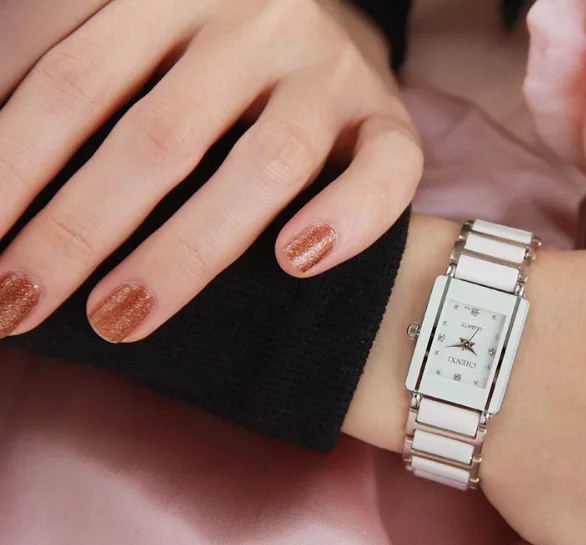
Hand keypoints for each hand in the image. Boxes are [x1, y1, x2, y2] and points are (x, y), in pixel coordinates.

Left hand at [0, 0, 420, 342]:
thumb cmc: (204, 42)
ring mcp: (331, 69)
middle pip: (159, 134)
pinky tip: (295, 264)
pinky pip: (386, 173)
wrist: (326, 16)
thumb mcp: (127, 31)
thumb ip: (63, 72)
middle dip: (76, 231)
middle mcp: (257, 18)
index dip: (12, 169)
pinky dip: (347, 219)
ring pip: (266, 164)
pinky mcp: (392, 117)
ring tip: (119, 319)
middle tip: (18, 304)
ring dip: (185, 251)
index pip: (74, 81)